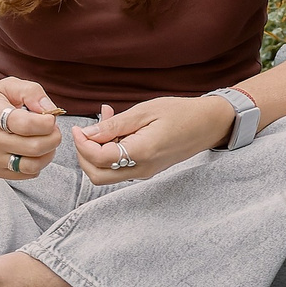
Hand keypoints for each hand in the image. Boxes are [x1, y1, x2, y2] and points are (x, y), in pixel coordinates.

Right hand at [0, 77, 60, 181]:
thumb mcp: (8, 86)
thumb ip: (32, 92)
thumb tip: (50, 110)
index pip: (27, 125)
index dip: (47, 122)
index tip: (50, 118)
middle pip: (34, 147)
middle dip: (53, 138)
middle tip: (53, 130)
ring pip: (33, 165)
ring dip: (48, 154)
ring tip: (46, 141)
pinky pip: (27, 174)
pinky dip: (38, 164)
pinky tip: (34, 151)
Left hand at [73, 94, 237, 186]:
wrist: (209, 124)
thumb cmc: (180, 113)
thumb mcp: (144, 111)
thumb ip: (114, 125)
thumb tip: (87, 134)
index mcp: (141, 152)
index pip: (98, 158)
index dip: (81, 144)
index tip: (77, 128)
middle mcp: (142, 168)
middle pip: (96, 175)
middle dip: (83, 155)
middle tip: (84, 131)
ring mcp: (144, 172)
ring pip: (106, 174)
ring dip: (96, 152)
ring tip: (105, 120)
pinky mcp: (146, 169)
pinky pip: (119, 167)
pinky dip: (110, 151)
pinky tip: (116, 129)